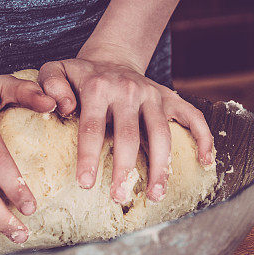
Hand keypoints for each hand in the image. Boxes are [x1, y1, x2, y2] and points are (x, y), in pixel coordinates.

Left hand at [37, 51, 212, 203]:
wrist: (111, 58)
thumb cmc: (79, 75)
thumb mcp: (55, 71)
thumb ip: (49, 86)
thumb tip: (62, 108)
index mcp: (98, 87)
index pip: (93, 126)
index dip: (90, 156)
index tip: (87, 184)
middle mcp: (129, 90)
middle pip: (130, 135)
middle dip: (126, 169)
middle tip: (119, 197)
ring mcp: (153, 95)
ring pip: (162, 134)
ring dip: (161, 167)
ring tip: (155, 195)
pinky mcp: (171, 99)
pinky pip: (193, 117)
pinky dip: (203, 138)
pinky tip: (205, 162)